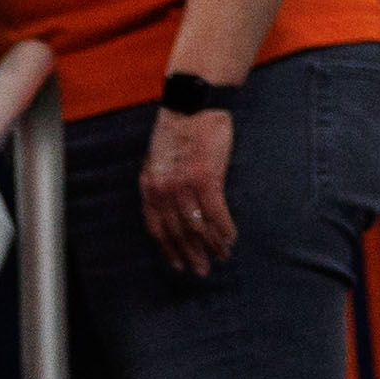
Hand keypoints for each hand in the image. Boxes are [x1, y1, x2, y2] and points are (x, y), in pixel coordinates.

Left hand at [142, 103, 236, 276]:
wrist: (191, 106)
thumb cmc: (178, 132)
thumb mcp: (158, 161)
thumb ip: (162, 185)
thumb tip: (172, 209)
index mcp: (148, 187)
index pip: (156, 227)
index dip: (167, 248)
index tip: (177, 264)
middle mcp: (162, 190)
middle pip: (176, 231)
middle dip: (189, 254)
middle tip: (200, 271)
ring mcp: (183, 185)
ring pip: (197, 226)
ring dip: (210, 246)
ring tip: (220, 258)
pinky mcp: (206, 178)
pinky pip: (216, 212)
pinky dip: (224, 229)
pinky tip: (230, 240)